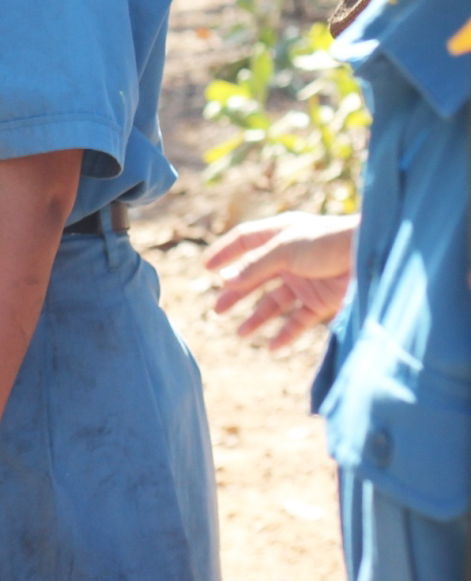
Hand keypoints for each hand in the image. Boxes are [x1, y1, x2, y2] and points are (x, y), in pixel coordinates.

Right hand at [206, 211, 355, 348]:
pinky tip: (272, 346)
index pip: (244, 242)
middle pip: (255, 276)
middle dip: (235, 293)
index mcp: (279, 234)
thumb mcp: (285, 250)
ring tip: (241, 333)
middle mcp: (290, 258)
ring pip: (274, 302)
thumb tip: (226, 281)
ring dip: (257, 317)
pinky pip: (298, 320)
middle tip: (216, 310)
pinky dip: (286, 333)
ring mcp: (306, 280)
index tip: (206, 268)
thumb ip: (255, 267)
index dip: (225, 254)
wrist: (375, 256)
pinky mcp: (322, 301)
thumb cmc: (330, 242)